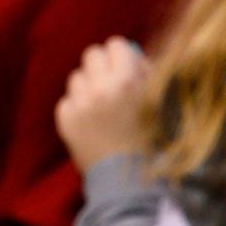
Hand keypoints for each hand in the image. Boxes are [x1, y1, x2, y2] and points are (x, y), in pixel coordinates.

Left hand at [55, 36, 151, 172]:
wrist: (130, 181)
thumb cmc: (153, 142)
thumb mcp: (161, 105)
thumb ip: (148, 75)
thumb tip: (133, 54)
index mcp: (127, 81)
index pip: (115, 44)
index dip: (122, 56)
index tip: (126, 68)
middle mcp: (99, 88)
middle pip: (92, 54)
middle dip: (103, 66)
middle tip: (112, 84)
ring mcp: (79, 103)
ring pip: (77, 76)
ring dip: (88, 86)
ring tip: (102, 107)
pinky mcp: (64, 118)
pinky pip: (67, 100)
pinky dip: (77, 107)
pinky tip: (92, 123)